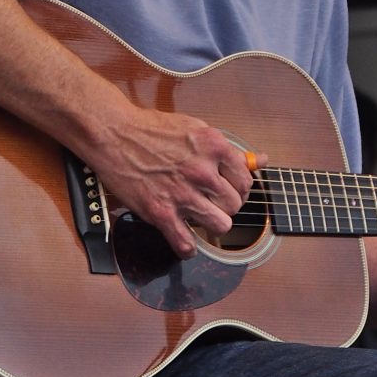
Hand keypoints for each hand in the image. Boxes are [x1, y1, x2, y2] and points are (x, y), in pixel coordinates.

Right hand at [88, 104, 265, 259]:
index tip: (229, 189)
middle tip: (211, 202)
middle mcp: (203, 171)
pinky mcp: (161, 212)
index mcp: (214, 146)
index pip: (246, 180)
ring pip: (220, 226)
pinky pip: (186, 244)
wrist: (115, 134)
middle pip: (235, 205)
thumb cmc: (153, 129)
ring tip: (201, 217)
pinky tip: (184, 239)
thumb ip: (228, 149)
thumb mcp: (196, 129)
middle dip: (225, 205)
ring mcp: (183, 193)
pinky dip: (187, 248)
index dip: (238, 187)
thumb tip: (262, 160)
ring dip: (212, 224)